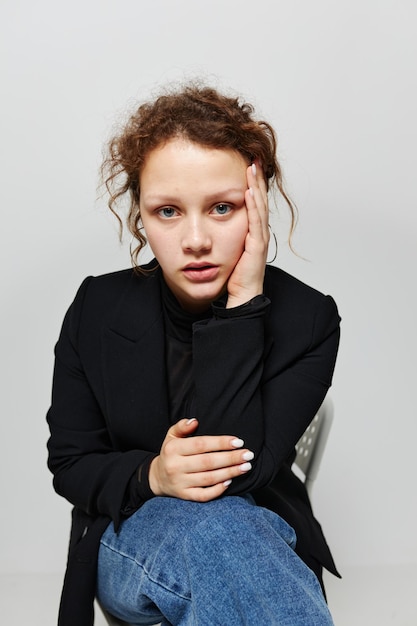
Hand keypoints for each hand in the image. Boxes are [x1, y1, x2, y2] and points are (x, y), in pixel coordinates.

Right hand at [149, 418, 253, 501]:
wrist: (157, 477)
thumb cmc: (171, 453)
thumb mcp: (171, 436)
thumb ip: (182, 426)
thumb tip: (195, 421)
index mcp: (173, 449)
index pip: (200, 445)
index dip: (221, 443)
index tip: (238, 442)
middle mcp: (175, 466)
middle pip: (208, 462)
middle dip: (231, 458)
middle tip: (248, 455)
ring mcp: (180, 483)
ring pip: (209, 479)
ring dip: (230, 473)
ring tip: (246, 467)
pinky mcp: (184, 496)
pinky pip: (203, 495)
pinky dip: (218, 490)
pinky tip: (230, 482)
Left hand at [226, 160, 269, 307]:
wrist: (239, 299)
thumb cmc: (232, 278)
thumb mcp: (225, 251)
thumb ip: (221, 236)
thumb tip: (206, 223)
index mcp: (250, 233)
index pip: (253, 202)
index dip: (251, 183)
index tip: (247, 163)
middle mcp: (258, 233)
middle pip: (259, 199)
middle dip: (257, 178)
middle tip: (254, 157)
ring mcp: (259, 240)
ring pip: (260, 207)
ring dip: (257, 186)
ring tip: (252, 167)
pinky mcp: (256, 248)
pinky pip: (255, 223)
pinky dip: (254, 206)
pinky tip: (250, 192)